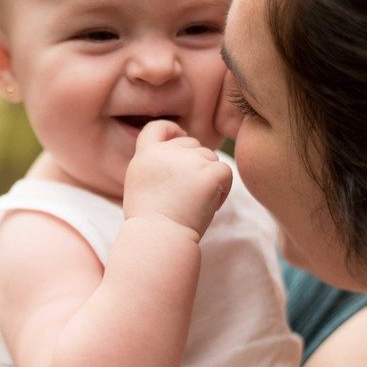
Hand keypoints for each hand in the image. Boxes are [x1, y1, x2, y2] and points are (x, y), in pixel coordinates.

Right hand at [122, 119, 232, 239]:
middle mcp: (166, 152)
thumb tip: (178, 160)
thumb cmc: (150, 224)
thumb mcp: (141, 186)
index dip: (172, 131)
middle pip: (192, 145)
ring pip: (211, 158)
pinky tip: (209, 207)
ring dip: (209, 178)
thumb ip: (156, 167)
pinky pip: (225, 172)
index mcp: (145, 155)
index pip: (158, 127)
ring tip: (195, 204)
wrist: (160, 239)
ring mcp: (189, 160)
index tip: (180, 139)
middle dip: (196, 164)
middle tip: (189, 194)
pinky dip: (222, 190)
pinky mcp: (210, 172)